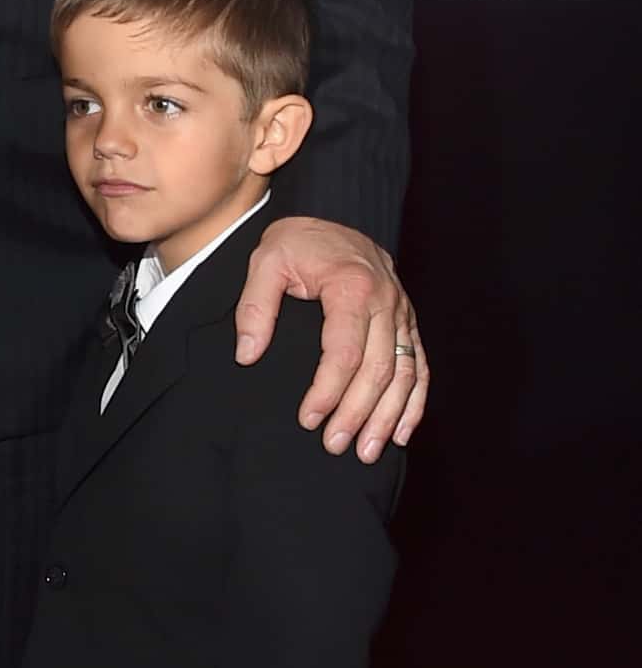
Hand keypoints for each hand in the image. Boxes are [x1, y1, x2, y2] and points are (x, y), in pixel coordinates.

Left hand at [235, 214, 427, 460]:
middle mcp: (387, 301)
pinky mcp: (408, 322)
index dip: (328, 391)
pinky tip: (402, 432)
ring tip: (366, 451)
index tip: (308, 420)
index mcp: (352, 287)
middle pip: (379, 370)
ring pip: (404, 374)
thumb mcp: (265, 262)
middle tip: (335, 446)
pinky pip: (420, 367)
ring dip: (388, 417)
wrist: (331, 216)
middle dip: (357, 413)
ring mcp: (403, 313)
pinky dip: (414, 402)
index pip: (345, 352)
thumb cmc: (297, 242)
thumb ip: (254, 307)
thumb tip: (247, 354)